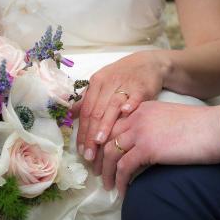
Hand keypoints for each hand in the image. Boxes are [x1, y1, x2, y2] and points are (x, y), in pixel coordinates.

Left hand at [74, 51, 170, 174]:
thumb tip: (71, 114)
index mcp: (96, 83)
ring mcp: (125, 84)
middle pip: (96, 112)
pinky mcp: (142, 86)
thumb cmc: (123, 77)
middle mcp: (108, 83)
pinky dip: (129, 104)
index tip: (81, 150)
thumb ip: (88, 99)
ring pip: (111, 106)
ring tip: (100, 143)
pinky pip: (134, 97)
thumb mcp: (103, 84)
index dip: (82, 132)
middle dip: (91, 135)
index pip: (86, 111)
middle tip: (89, 155)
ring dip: (105, 125)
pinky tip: (125, 114)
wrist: (149, 63)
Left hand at [101, 101, 219, 195]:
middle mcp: (136, 117)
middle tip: (98, 172)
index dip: (102, 141)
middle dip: (98, 158)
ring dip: (106, 172)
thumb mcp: (168, 119)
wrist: (216, 129)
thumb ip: (151, 126)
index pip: (113, 125)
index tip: (99, 156)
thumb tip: (143, 145)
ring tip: (108, 186)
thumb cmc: (199, 126)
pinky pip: (124, 168)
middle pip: (106, 138)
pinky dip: (121, 182)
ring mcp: (139, 132)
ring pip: (110, 153)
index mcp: (141, 109)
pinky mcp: (146, 148)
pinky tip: (123, 191)